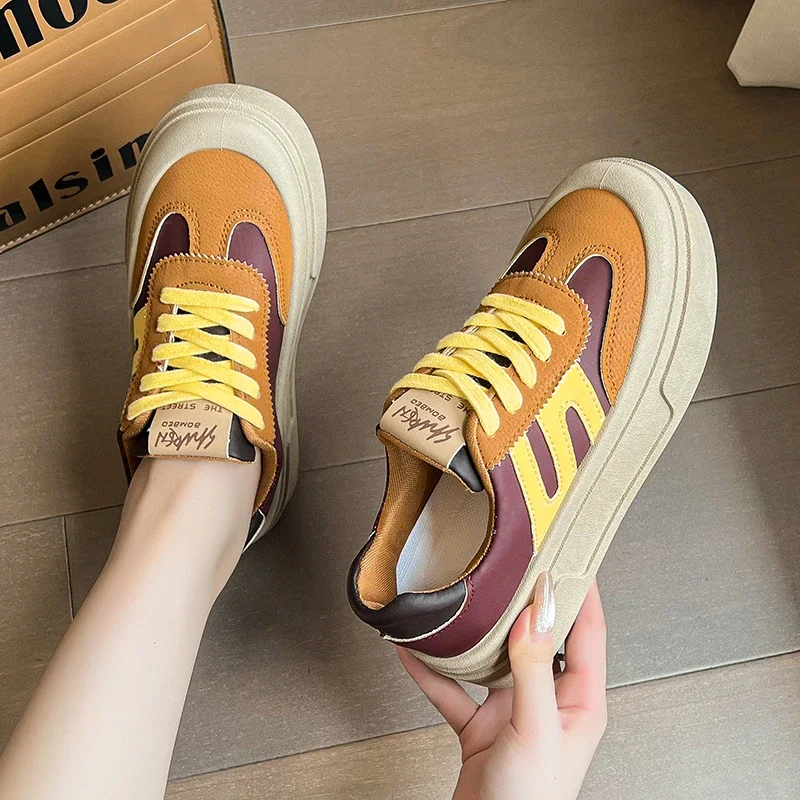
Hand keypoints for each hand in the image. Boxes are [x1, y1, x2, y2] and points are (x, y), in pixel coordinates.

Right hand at [398, 574, 606, 799]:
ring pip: (494, 659)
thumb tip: (535, 615)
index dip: (581, 592)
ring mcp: (513, 712)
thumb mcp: (535, 730)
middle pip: (540, 637)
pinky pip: (453, 690)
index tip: (570, 556)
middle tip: (517, 566)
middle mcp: (549, 701)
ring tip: (465, 603)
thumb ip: (534, 671)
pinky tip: (416, 653)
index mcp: (579, 702)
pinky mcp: (481, 727)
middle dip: (526, 603)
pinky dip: (433, 672)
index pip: (588, 633)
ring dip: (475, 635)